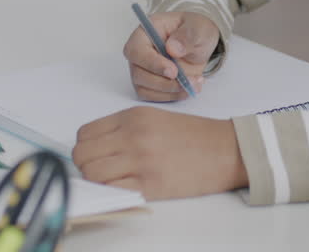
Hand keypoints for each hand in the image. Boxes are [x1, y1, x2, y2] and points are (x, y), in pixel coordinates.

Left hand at [73, 107, 246, 199]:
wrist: (226, 150)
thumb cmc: (195, 136)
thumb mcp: (156, 119)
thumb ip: (125, 129)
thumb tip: (99, 148)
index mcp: (133, 117)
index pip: (85, 134)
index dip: (86, 147)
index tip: (96, 154)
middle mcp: (133, 136)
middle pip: (82, 154)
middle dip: (86, 165)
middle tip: (102, 170)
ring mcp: (140, 161)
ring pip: (92, 174)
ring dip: (97, 180)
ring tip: (115, 180)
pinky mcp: (150, 185)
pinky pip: (112, 190)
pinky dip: (113, 192)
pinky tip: (127, 188)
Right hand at [123, 10, 219, 100]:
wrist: (201, 43)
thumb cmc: (195, 30)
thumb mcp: (198, 28)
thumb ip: (187, 35)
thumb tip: (172, 48)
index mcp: (145, 32)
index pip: (136, 50)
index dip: (152, 63)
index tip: (173, 71)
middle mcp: (139, 52)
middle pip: (139, 74)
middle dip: (165, 82)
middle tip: (189, 81)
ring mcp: (142, 70)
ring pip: (145, 89)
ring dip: (171, 91)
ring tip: (195, 83)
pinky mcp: (149, 84)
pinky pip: (154, 97)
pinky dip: (172, 96)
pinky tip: (189, 88)